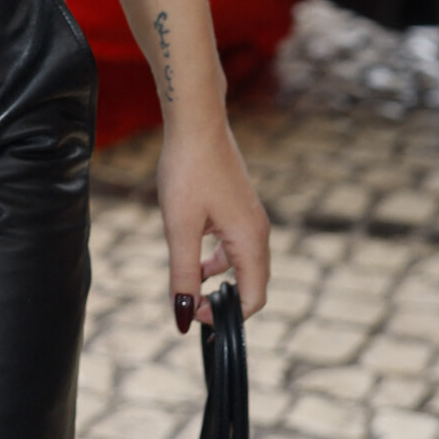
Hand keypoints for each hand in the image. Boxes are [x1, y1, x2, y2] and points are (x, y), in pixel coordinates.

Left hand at [157, 116, 268, 327]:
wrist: (195, 121)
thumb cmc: (188, 170)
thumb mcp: (180, 228)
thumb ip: (184, 275)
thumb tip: (183, 317)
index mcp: (251, 240)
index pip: (253, 299)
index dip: (226, 317)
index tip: (193, 316)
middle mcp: (258, 231)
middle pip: (252, 285)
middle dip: (225, 303)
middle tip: (192, 308)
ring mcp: (250, 217)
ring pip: (242, 264)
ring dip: (220, 281)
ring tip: (191, 288)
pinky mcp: (238, 206)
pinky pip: (235, 245)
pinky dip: (218, 259)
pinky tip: (195, 256)